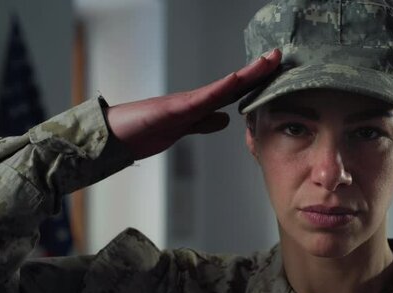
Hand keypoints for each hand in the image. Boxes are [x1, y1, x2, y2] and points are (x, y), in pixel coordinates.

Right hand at [105, 49, 281, 159]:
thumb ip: (202, 122)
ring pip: (222, 87)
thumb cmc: (142, 131)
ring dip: (246, 74)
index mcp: (199, 106)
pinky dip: (219, 90)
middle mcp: (195, 100)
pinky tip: (235, 81)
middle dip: (258, 71)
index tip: (276, 71)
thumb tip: (224, 119)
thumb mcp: (181, 129)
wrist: (113, 136)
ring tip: (266, 62)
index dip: (255, 81)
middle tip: (279, 56)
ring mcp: (184, 103)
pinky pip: (200, 99)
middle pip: (233, 84)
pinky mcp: (172, 110)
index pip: (233, 92)